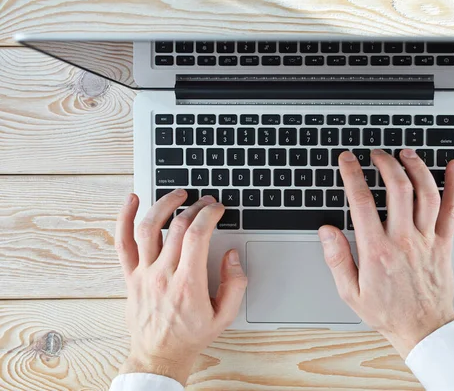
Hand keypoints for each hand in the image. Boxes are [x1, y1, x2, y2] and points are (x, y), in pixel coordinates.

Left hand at [115, 190, 246, 384]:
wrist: (160, 355)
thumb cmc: (191, 336)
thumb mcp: (225, 316)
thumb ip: (235, 285)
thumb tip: (231, 256)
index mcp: (188, 283)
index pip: (198, 236)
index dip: (210, 215)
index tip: (218, 209)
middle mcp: (163, 274)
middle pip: (177, 227)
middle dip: (196, 207)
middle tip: (206, 201)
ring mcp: (143, 273)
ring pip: (149, 228)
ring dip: (163, 204)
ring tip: (177, 194)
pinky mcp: (131, 276)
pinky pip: (123, 243)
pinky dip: (124, 218)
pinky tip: (131, 200)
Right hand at [318, 149, 453, 358]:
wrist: (423, 328)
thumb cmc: (387, 311)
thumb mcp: (350, 292)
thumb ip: (336, 258)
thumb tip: (326, 230)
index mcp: (377, 250)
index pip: (361, 201)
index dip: (352, 174)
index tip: (347, 161)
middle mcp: (403, 240)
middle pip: (397, 188)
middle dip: (385, 163)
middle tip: (376, 154)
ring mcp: (427, 240)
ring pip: (426, 193)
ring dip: (415, 167)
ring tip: (405, 153)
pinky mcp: (444, 243)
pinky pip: (453, 209)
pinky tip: (453, 167)